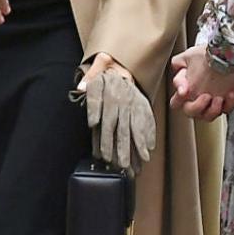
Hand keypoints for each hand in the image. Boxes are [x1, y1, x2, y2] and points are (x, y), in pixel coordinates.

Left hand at [76, 53, 155, 172]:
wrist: (119, 67)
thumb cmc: (103, 78)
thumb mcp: (93, 81)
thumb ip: (89, 91)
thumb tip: (84, 101)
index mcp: (111, 98)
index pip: (108, 123)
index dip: (106, 141)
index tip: (105, 156)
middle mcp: (125, 103)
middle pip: (124, 129)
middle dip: (124, 150)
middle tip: (124, 167)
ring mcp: (136, 105)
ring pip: (138, 127)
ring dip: (140, 146)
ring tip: (142, 162)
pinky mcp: (144, 106)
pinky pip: (149, 121)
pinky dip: (150, 134)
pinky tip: (150, 148)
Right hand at [170, 46, 233, 121]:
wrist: (227, 52)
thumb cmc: (207, 55)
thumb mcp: (189, 56)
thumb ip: (177, 65)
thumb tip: (178, 79)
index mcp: (187, 89)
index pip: (176, 102)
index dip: (179, 98)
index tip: (185, 91)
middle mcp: (198, 98)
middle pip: (192, 113)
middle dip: (198, 106)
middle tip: (206, 96)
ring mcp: (213, 101)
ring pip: (210, 116)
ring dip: (216, 108)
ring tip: (223, 96)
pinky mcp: (228, 100)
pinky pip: (230, 107)